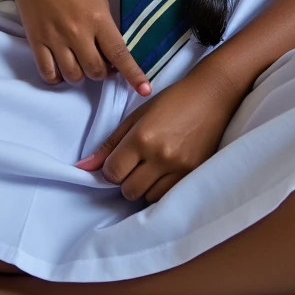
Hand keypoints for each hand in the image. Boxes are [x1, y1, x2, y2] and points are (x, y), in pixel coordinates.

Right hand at [3, 0, 151, 96]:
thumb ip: (105, 24)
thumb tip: (110, 50)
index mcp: (98, 18)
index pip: (120, 54)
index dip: (133, 74)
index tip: (145, 90)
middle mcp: (78, 32)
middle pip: (96, 71)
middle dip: (102, 72)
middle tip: (101, 62)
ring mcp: (55, 38)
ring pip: (74, 76)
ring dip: (81, 75)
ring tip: (80, 61)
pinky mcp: (36, 41)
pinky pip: (48, 73)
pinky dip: (57, 77)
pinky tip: (61, 68)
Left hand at [74, 60, 243, 202]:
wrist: (211, 96)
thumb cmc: (172, 100)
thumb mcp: (137, 116)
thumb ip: (110, 143)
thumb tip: (83, 167)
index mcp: (142, 137)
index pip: (112, 172)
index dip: (111, 168)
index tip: (119, 160)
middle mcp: (160, 155)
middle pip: (128, 189)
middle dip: (126, 179)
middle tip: (136, 163)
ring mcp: (179, 168)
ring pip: (147, 197)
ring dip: (144, 186)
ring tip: (152, 167)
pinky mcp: (194, 174)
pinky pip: (167, 197)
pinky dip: (161, 189)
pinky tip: (164, 173)